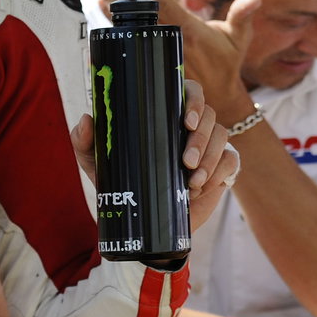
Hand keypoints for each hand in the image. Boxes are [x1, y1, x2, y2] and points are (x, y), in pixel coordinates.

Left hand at [69, 80, 237, 230]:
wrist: (145, 225)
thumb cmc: (122, 184)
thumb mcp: (97, 164)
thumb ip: (85, 142)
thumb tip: (87, 119)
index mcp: (166, 116)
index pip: (190, 91)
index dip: (194, 99)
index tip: (186, 121)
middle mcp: (191, 127)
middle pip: (210, 115)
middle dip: (201, 138)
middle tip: (185, 161)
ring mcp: (210, 147)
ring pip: (223, 136)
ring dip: (210, 158)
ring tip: (192, 181)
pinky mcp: (222, 168)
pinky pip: (231, 161)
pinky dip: (219, 172)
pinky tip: (202, 187)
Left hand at [93, 0, 260, 109]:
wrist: (216, 100)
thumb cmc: (225, 63)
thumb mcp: (238, 39)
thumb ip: (242, 15)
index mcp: (187, 30)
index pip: (161, 4)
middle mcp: (167, 40)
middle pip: (138, 10)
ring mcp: (154, 51)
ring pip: (128, 22)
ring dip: (112, 0)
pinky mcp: (147, 59)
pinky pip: (125, 38)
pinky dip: (112, 20)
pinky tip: (101, 4)